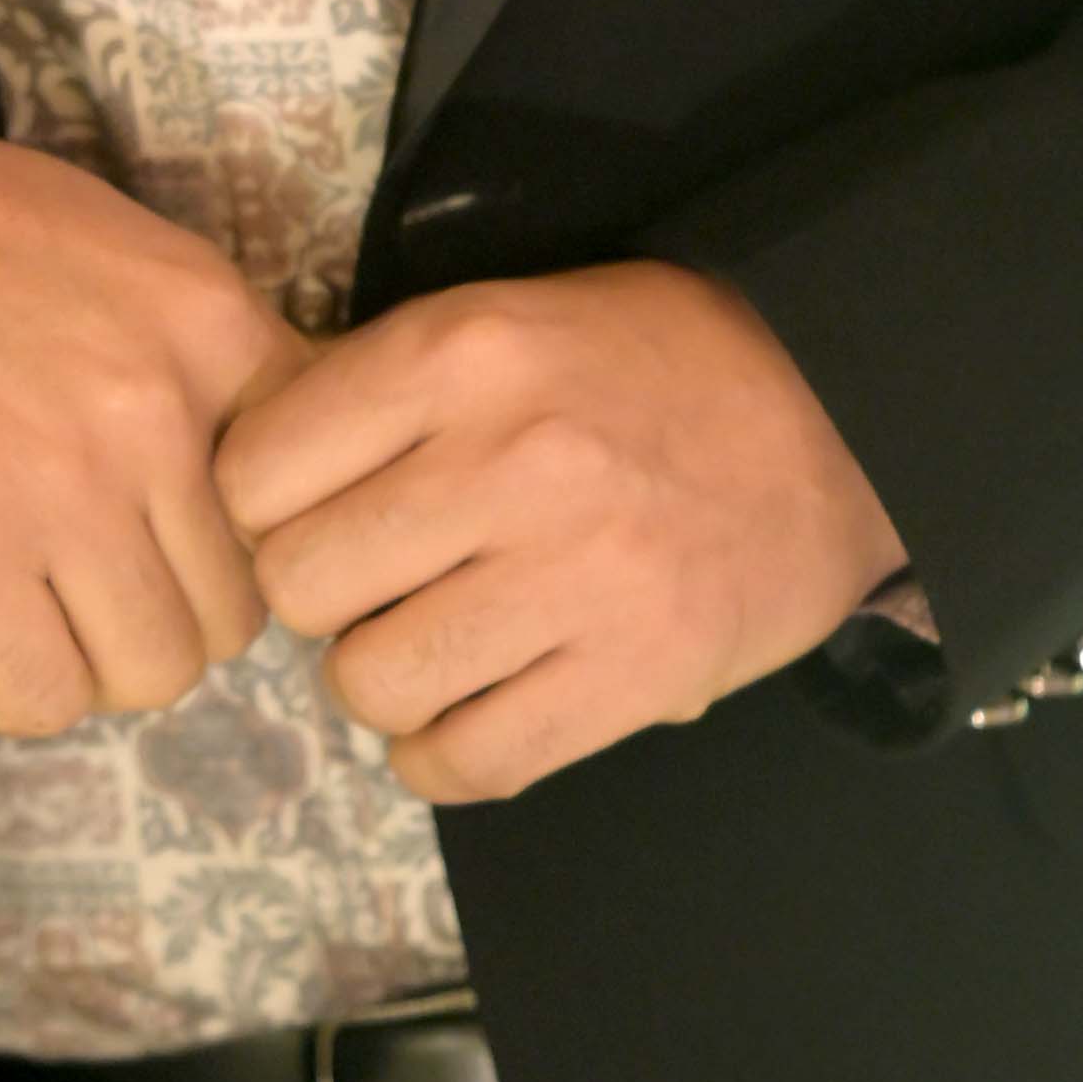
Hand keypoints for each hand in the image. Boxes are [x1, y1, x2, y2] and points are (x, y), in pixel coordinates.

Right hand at [0, 128, 303, 737]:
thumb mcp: (116, 247)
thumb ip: (201, 347)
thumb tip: (264, 455)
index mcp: (208, 327)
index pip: (311, 488)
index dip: (255, 534)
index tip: (200, 535)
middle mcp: (160, 418)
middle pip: (238, 607)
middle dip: (173, 608)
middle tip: (103, 577)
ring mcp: (67, 497)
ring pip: (157, 669)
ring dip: (101, 658)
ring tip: (42, 608)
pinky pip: (43, 697)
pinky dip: (16, 684)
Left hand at [213, 262, 903, 804]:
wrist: (835, 415)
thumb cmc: (643, 364)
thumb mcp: (502, 319)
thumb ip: (380, 391)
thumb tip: (248, 485)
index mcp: (461, 353)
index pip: (256, 469)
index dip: (260, 503)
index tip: (306, 509)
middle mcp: (509, 461)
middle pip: (298, 584)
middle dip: (319, 594)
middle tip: (373, 581)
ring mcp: (574, 578)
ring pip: (369, 683)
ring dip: (379, 679)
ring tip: (426, 643)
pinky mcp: (633, 677)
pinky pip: (467, 761)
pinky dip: (440, 755)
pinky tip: (464, 712)